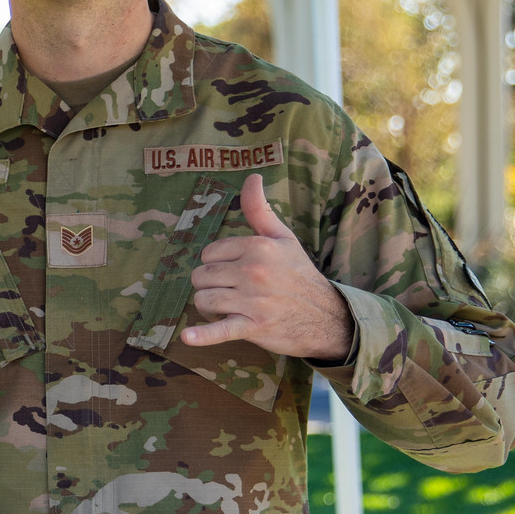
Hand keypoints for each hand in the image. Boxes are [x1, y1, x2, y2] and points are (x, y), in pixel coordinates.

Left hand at [182, 174, 353, 363]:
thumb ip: (259, 210)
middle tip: (232, 292)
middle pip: (201, 276)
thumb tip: (252, 176)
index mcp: (258, 247)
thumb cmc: (298, 274)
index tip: (233, 272)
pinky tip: (188, 337)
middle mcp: (254, 271)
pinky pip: (221, 330)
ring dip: (209, 307)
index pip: (209, 253)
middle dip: (210, 285)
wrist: (326, 315)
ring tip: (228, 308)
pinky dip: (203, 336)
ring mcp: (253, 300)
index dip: (216, 264)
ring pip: (203, 299)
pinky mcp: (253, 327)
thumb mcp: (282, 238)